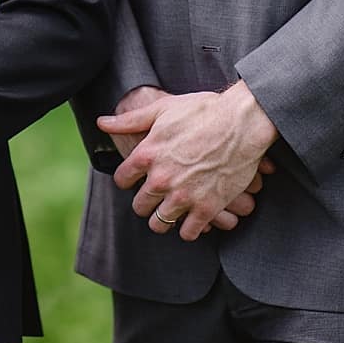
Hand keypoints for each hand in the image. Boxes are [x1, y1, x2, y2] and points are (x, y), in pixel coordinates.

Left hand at [99, 81, 276, 239]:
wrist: (242, 122)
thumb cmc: (202, 111)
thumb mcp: (162, 110)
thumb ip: (129, 121)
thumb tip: (101, 123)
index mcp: (146, 155)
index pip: (122, 180)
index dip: (128, 180)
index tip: (136, 180)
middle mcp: (160, 178)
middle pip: (139, 206)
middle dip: (145, 203)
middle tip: (154, 199)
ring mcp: (183, 195)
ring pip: (159, 223)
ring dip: (163, 220)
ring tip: (169, 213)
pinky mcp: (207, 208)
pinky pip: (189, 232)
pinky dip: (189, 229)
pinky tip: (192, 221)